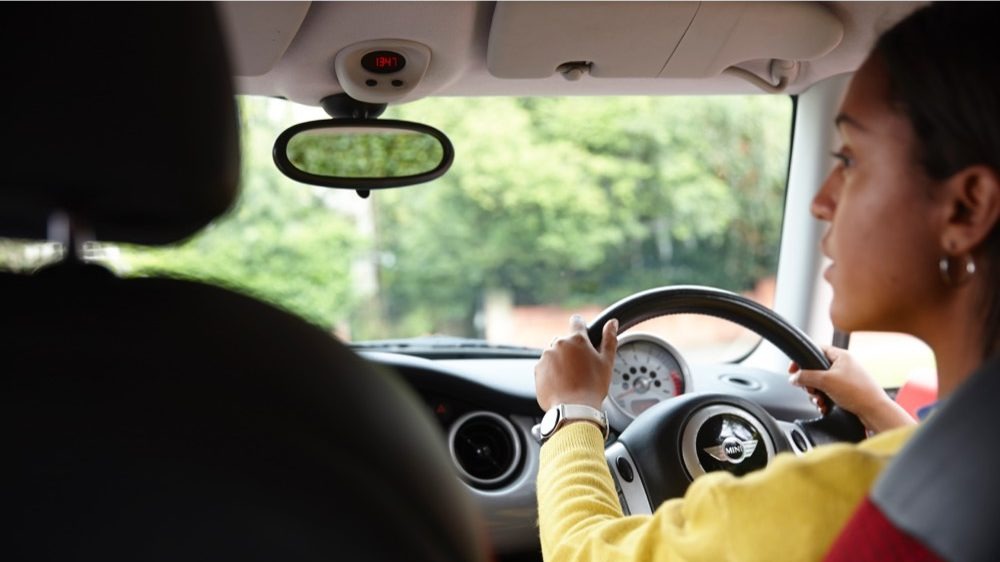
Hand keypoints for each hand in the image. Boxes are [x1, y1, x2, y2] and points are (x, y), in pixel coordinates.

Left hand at [535, 315, 618, 411]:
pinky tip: (561, 384)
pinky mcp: (538, 369)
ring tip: (570, 378)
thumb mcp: (606, 362)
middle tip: (580, 367)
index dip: (580, 326)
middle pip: (565, 341)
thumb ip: (609, 339)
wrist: (574, 410)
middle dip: (571, 350)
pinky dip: (551, 372)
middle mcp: (559, 344)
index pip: (577, 322)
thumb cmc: (593, 387)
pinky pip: (545, 366)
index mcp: (577, 340)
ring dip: (560, 361)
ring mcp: (546, 356)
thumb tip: (612, 323)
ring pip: (554, 354)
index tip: (582, 331)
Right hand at [789, 345, 914, 432]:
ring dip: (816, 394)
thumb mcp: (825, 381)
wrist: (875, 411)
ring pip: (821, 383)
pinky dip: (824, 400)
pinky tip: (825, 407)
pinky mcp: (847, 391)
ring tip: (820, 401)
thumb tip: (793, 378)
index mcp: (841, 356)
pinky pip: (828, 393)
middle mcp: (844, 365)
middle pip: (816, 369)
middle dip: (810, 383)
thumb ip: (806, 377)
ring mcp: (846, 379)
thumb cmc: (857, 392)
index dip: (802, 360)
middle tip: (810, 390)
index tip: (793, 370)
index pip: (816, 350)